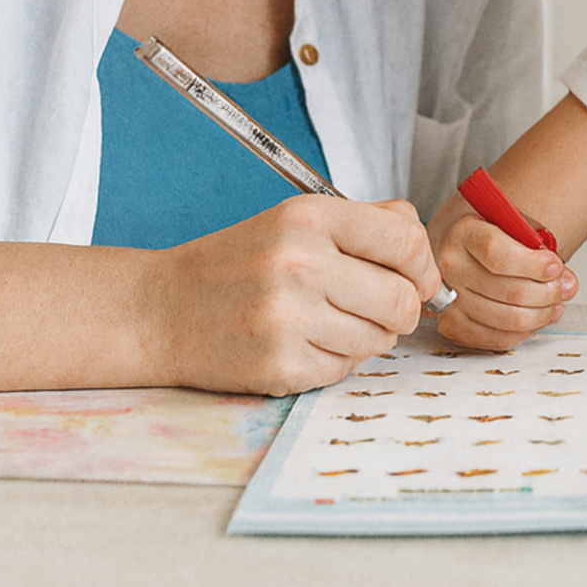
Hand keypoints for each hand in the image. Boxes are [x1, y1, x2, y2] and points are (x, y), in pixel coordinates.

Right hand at [149, 195, 441, 395]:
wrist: (160, 310)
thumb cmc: (240, 264)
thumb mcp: (298, 220)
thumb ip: (367, 224)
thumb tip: (426, 256)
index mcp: (309, 218)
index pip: (406, 238)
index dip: (422, 265)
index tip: (415, 276)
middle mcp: (299, 263)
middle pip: (402, 300)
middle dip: (401, 309)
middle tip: (376, 307)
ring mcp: (287, 318)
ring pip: (380, 340)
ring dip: (367, 336)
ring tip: (328, 320)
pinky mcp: (279, 365)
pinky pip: (345, 369)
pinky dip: (334, 360)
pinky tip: (302, 342)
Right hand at [432, 212, 576, 350]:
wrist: (459, 246)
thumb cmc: (489, 234)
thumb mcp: (513, 225)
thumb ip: (540, 249)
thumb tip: (566, 282)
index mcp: (464, 233)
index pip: (496, 253)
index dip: (532, 265)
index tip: (555, 266)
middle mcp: (450, 266)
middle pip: (508, 291)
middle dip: (548, 293)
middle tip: (565, 287)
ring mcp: (448, 299)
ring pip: (507, 320)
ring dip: (541, 314)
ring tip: (555, 303)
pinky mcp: (452, 325)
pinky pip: (497, 338)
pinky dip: (524, 331)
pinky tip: (535, 317)